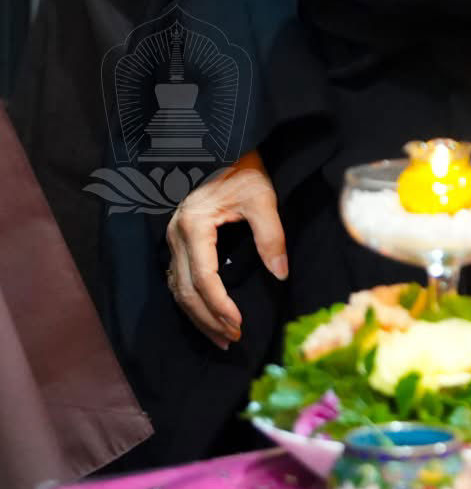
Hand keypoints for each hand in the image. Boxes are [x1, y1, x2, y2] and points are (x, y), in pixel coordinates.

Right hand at [166, 150, 287, 348]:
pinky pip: (178, 280)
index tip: (239, 324)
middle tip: (233, 340)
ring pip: (178, 289)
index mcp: (194, 226)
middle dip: (208, 319)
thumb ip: (271, 236)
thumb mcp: (263, 198)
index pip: (204, 278)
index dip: (220, 305)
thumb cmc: (243, 170)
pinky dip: (191, 302)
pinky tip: (206, 316)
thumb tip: (281, 275)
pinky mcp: (177, 242)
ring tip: (221, 337)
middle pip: (186, 290)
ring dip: (198, 316)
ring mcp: (172, 240)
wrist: (222, 148)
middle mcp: (175, 236)